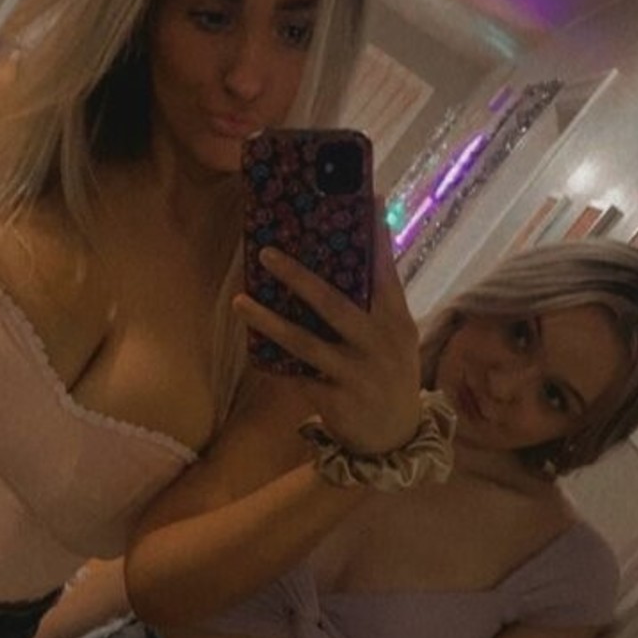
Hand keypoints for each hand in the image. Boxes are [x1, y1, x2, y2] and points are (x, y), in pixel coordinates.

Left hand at [234, 205, 422, 454]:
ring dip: (269, 319)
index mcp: (396, 320)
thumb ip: (378, 302)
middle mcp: (378, 343)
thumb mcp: (396, 337)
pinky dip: (272, 359)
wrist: (395, 437)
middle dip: (298, 276)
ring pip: (305, 341)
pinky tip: (251, 344)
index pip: (384, 272)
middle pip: (334, 302)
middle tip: (266, 252)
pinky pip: (296, 374)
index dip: (374, 237)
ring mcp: (356, 372)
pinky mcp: (335, 399)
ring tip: (241, 300)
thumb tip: (353, 257)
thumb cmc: (390, 374)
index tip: (364, 200)